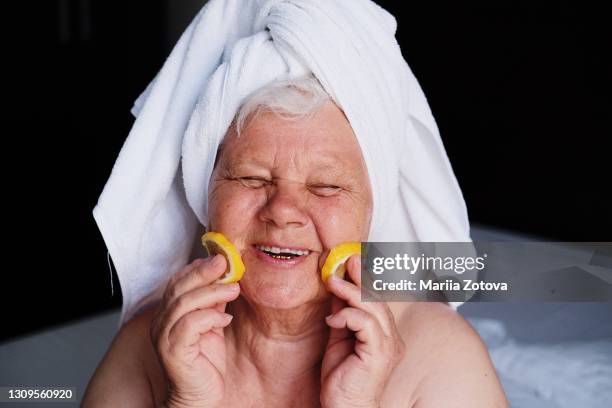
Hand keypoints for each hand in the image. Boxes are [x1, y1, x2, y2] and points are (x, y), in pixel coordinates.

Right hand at [150, 255, 239, 407]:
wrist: (200, 397)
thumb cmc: (205, 363)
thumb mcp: (213, 325)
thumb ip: (214, 302)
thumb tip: (226, 278)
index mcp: (169, 313)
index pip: (178, 282)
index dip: (197, 268)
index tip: (220, 257)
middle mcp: (161, 323)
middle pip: (178, 287)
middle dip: (204, 272)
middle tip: (225, 262)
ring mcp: (164, 337)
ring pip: (184, 303)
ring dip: (212, 292)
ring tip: (234, 289)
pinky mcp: (173, 352)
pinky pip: (189, 326)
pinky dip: (209, 317)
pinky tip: (225, 318)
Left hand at [320, 255, 404, 407]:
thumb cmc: (342, 380)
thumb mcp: (338, 338)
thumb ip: (342, 314)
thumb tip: (337, 288)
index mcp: (385, 334)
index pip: (378, 300)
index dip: (366, 278)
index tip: (351, 260)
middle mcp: (392, 338)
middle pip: (379, 299)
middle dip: (361, 277)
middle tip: (346, 260)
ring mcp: (388, 346)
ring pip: (375, 308)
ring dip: (352, 291)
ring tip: (333, 282)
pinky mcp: (379, 354)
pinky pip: (366, 324)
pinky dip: (348, 315)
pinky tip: (332, 319)